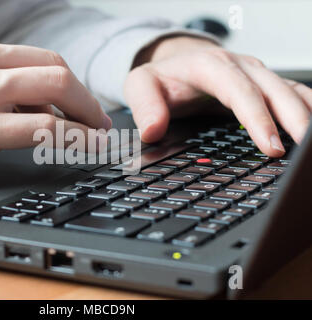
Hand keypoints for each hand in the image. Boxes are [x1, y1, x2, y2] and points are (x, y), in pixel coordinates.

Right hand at [0, 19, 110, 192]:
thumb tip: (29, 104)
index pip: (30, 56)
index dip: (60, 81)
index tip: (74, 100)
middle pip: (52, 65)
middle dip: (83, 94)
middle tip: (97, 116)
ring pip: (55, 89)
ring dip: (86, 113)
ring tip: (98, 132)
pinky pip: (43, 128)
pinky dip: (75, 137)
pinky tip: (89, 145)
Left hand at [125, 36, 311, 156]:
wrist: (174, 64)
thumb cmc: (161, 78)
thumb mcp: (140, 87)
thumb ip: (145, 107)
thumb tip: (153, 132)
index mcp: (209, 65)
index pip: (239, 91)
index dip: (257, 118)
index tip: (270, 146)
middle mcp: (238, 66)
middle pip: (273, 89)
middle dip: (292, 120)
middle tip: (300, 152)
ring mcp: (254, 73)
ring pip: (289, 90)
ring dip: (305, 115)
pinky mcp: (263, 83)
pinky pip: (292, 93)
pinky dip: (306, 109)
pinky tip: (311, 128)